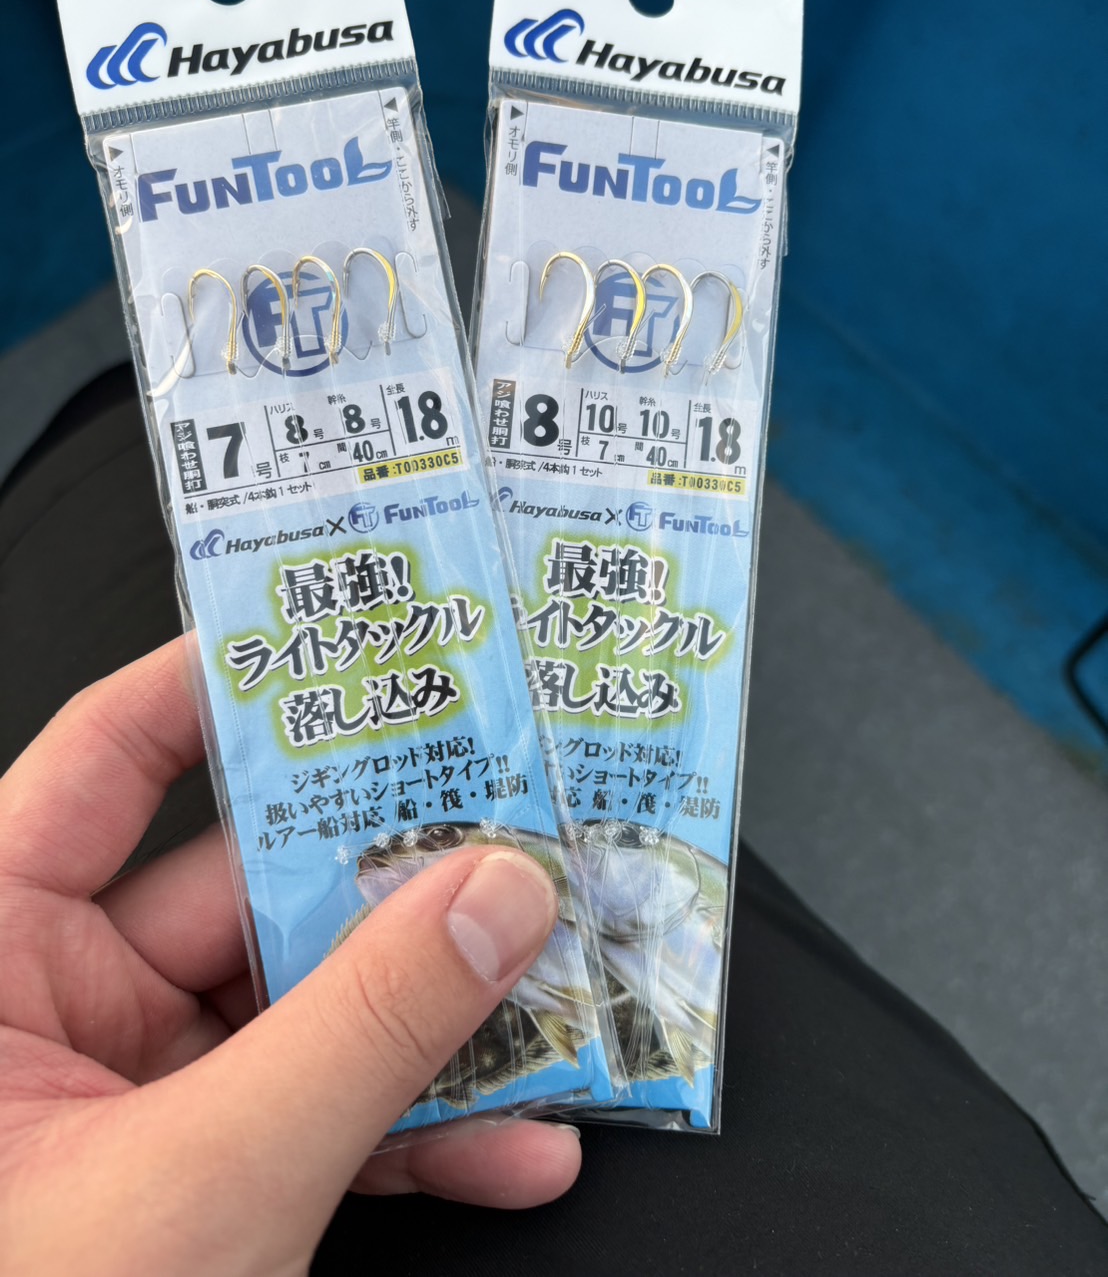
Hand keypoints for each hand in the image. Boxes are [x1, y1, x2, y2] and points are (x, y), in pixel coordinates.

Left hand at [0, 638, 580, 1274]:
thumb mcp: (203, 1181)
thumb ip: (360, 1035)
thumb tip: (491, 899)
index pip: (113, 755)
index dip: (227, 682)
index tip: (351, 643)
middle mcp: (54, 1001)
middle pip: (255, 889)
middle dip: (399, 885)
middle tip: (517, 838)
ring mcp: (132, 1094)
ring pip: (310, 1011)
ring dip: (437, 1021)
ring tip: (555, 999)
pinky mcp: (196, 1176)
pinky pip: (318, 1118)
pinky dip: (416, 1136)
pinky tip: (513, 1148)